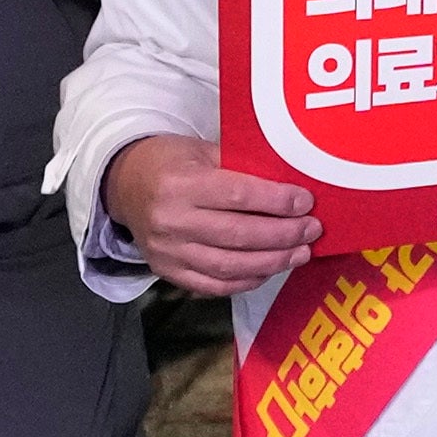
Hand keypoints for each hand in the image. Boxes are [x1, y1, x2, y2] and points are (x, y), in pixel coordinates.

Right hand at [106, 131, 321, 290]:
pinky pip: (213, 285)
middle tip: (312, 230)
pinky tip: (269, 270)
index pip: (237, 195)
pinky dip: (246, 280)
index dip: (277, 202)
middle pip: (238, 235)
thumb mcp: (202, 151)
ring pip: (229, 266)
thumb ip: (241, 168)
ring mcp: (167, 252)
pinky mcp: (166, 272)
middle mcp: (171, 221)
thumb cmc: (172, 162)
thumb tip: (291, 185)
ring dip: (272, 262)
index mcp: (180, 184)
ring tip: (300, 253)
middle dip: (283, 235)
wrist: (124, 185)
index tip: (306, 203)